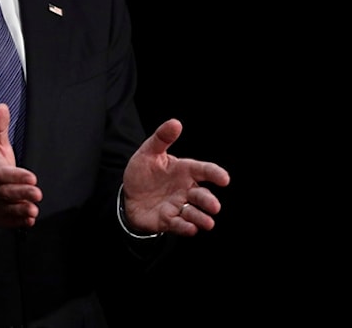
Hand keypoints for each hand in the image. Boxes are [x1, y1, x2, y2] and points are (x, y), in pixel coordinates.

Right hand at [0, 104, 41, 230]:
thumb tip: (2, 107)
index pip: (4, 173)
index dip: (17, 176)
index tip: (31, 177)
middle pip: (6, 192)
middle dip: (21, 193)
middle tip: (37, 193)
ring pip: (7, 208)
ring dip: (20, 209)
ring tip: (33, 209)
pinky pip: (7, 221)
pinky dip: (18, 222)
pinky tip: (30, 220)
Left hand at [122, 118, 229, 236]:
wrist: (128, 195)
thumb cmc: (144, 172)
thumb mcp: (148, 152)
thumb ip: (161, 138)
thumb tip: (175, 122)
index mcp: (185, 171)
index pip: (204, 170)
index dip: (215, 174)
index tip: (224, 179)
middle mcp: (186, 190)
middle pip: (202, 196)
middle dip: (209, 201)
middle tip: (214, 206)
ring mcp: (178, 206)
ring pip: (195, 214)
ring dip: (201, 218)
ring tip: (208, 222)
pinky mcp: (169, 221)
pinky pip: (180, 225)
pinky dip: (186, 228)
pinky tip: (190, 228)